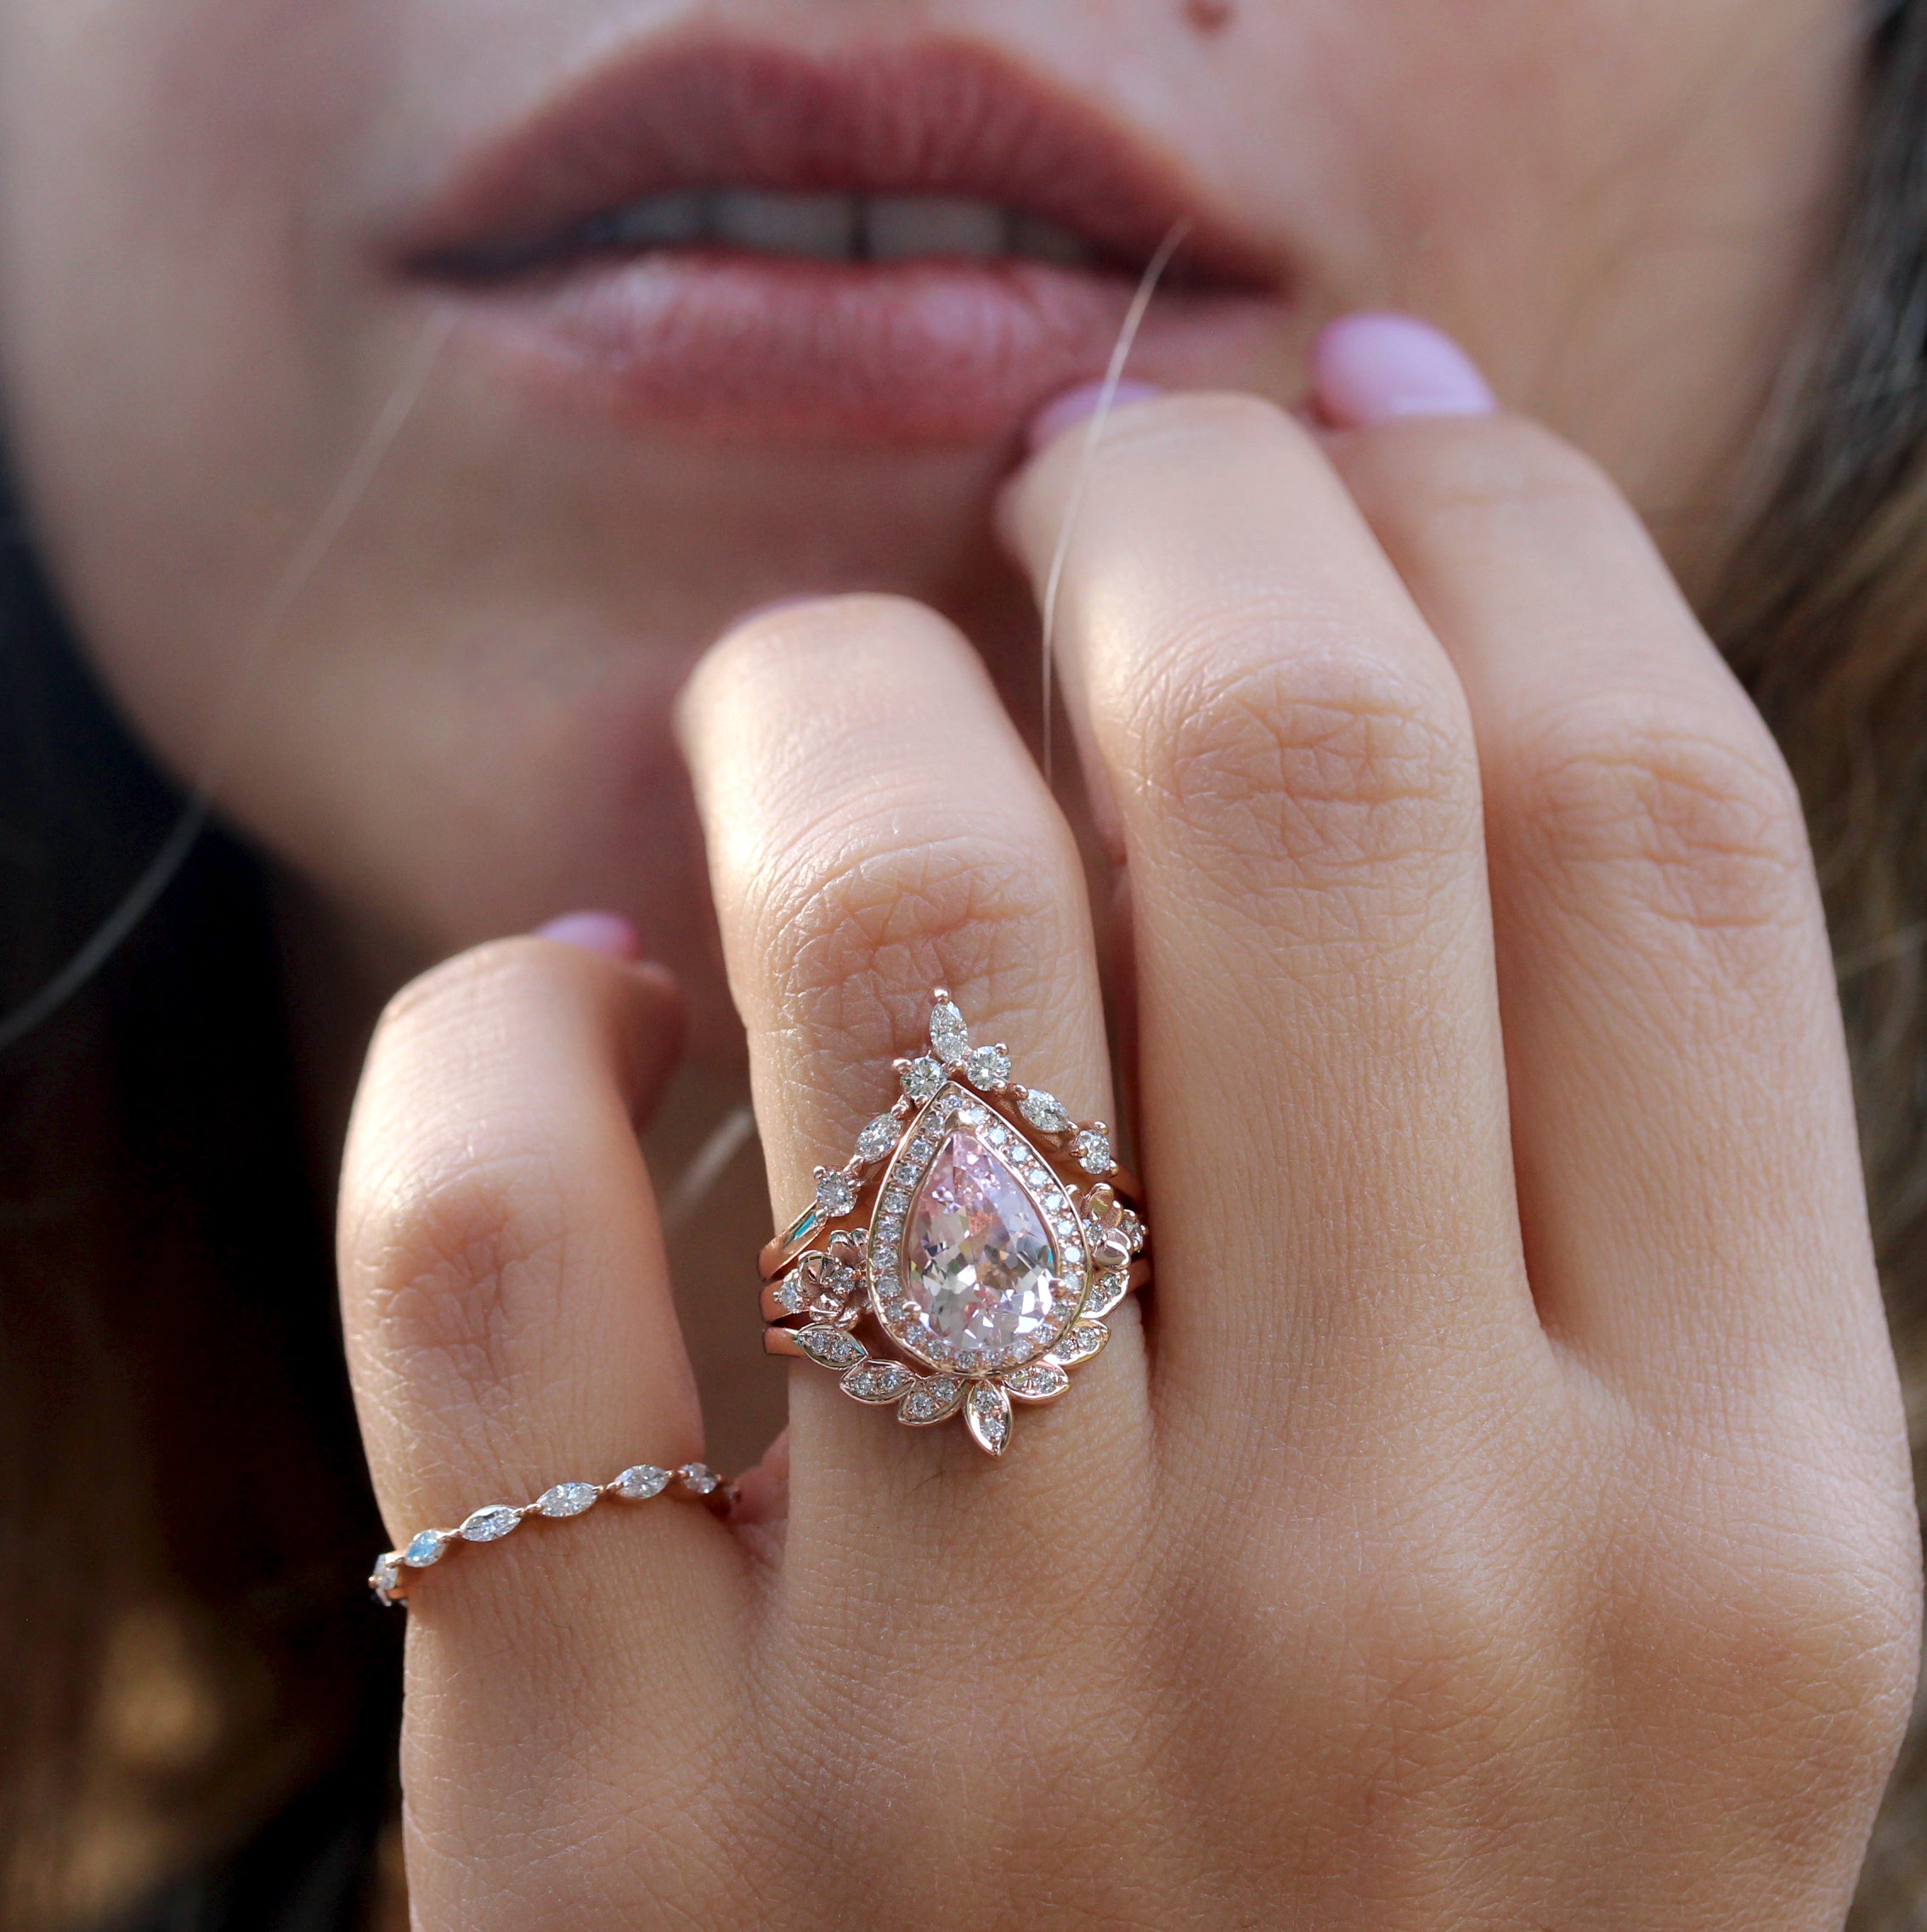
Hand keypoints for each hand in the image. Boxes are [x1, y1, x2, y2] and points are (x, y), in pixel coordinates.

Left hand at [339, 372, 1918, 1927]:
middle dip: (1170, 503)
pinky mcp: (612, 1826)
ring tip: (827, 696)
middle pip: (1294, 763)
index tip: (1364, 432)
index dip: (1498, 525)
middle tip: (1091, 487)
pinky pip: (491, 1226)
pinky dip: (495, 1029)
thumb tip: (1409, 617)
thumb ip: (1581, 1163)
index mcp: (1734, 1540)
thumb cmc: (1423, 1912)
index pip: (1641, 810)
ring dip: (828, 688)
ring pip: (895, 902)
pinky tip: (579, 1008)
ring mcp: (981, 1729)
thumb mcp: (1649, 1596)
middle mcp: (1398, 1607)